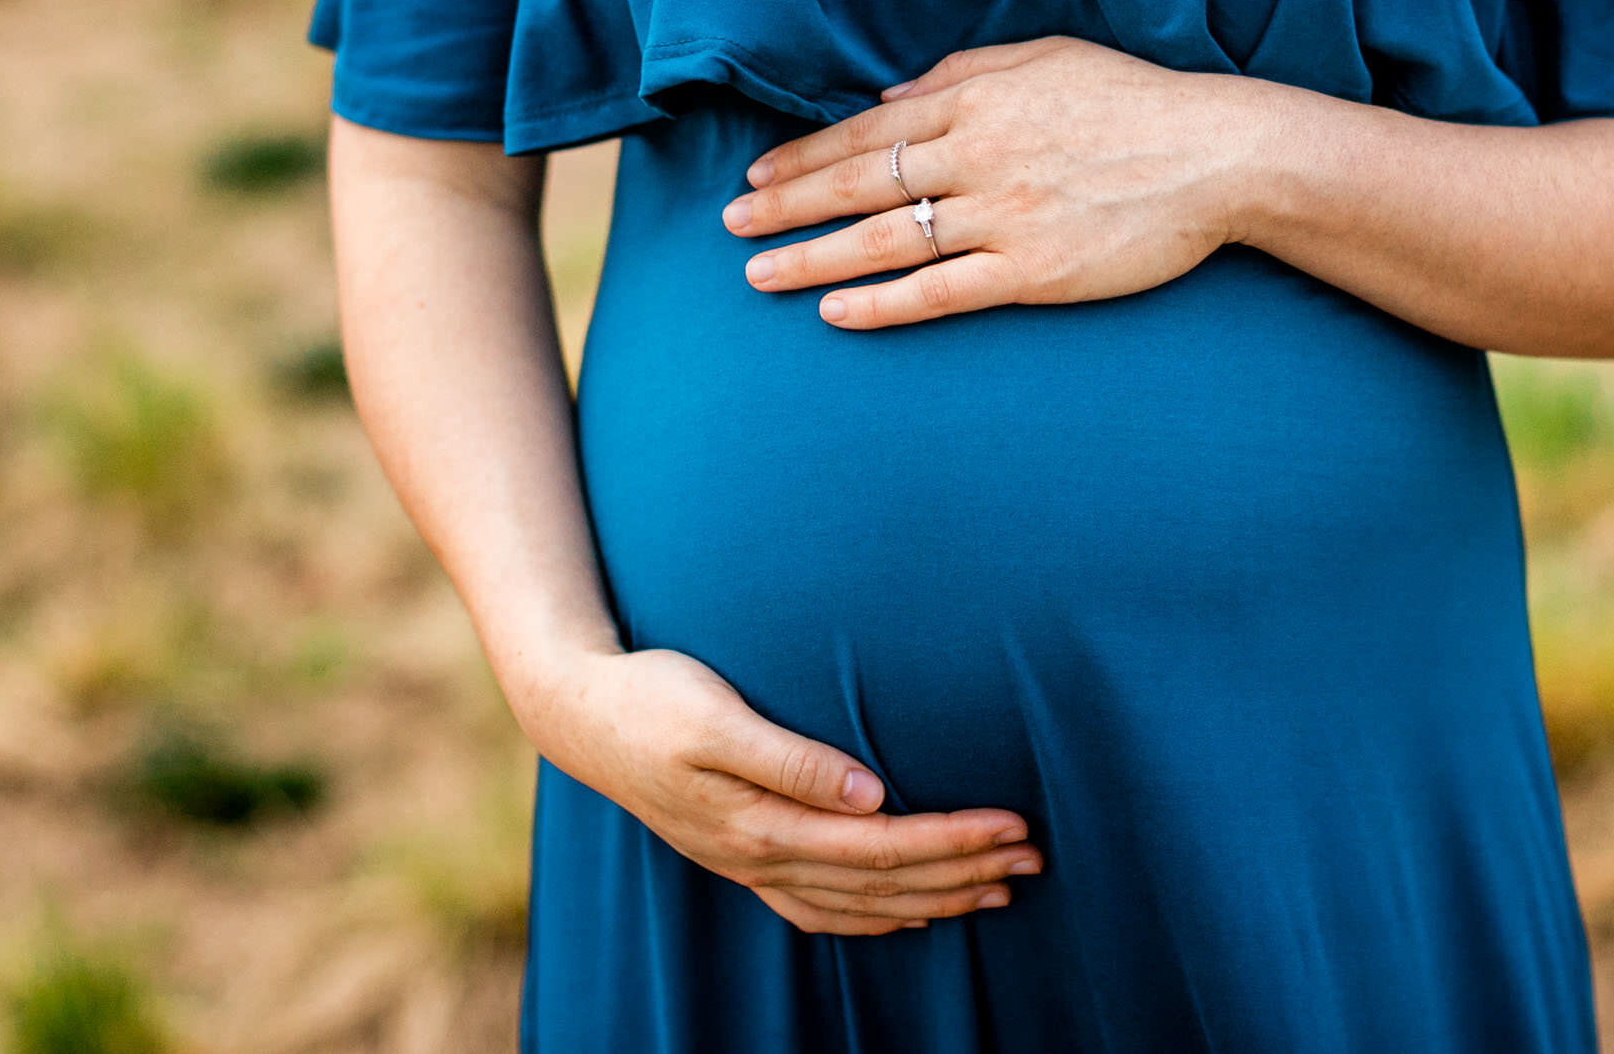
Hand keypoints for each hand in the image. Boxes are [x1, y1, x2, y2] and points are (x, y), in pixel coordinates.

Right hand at [510, 646, 1042, 934]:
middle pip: (884, 882)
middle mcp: (761, 856)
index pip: (883, 845)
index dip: (954, 840)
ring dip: (934, 897)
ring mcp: (750, 864)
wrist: (578, 712)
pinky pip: (821, 907)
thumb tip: (872, 795)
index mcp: (763, 823)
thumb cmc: (652, 697)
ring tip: (998, 890)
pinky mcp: (742, 854)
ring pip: (860, 902)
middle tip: (1035, 858)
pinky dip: (874, 916)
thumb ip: (793, 759)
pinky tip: (911, 913)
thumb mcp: (717, 716)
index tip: (1015, 827)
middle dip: (964, 871)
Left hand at [721, 36, 1263, 328]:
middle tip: (729, 225)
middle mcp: (977, 157)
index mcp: (976, 101)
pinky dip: (882, 304)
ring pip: (884, 241)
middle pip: (859, 185)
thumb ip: (961, 74)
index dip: (805, 156)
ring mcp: (1003, 217)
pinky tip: (834, 312)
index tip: (758, 174)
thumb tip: (889, 96)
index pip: (867, 133)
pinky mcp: (1033, 272)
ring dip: (813, 258)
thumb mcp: (1045, 59)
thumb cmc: (1133, 102)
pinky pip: (940, 292)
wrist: (1216, 155)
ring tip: (758, 274)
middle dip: (785, 206)